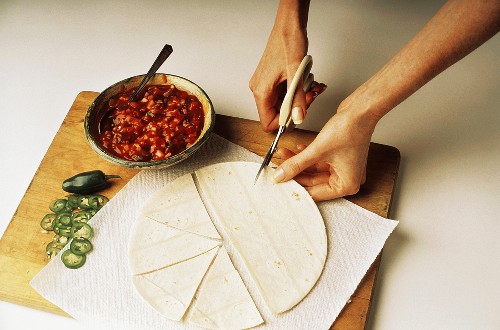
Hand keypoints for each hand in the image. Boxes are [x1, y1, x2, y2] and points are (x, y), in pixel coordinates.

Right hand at [249, 5, 325, 131]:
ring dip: (299, 98)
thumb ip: (298, 99)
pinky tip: (306, 82)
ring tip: (310, 87)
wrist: (288, 25)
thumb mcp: (296, 74)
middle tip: (309, 97)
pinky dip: (297, 90)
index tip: (298, 114)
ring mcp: (266, 84)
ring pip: (284, 103)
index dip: (284, 123)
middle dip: (297, 108)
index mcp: (261, 91)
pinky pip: (285, 93)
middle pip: (277, 113)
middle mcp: (260, 89)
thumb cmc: (288, 42)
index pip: (267, 122)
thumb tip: (298, 118)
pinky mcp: (272, 80)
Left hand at [273, 103, 377, 200]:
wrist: (361, 109)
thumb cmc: (350, 129)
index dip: (296, 188)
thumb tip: (280, 175)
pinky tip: (296, 150)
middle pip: (314, 182)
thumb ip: (296, 164)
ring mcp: (343, 167)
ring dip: (299, 162)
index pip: (315, 193)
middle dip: (295, 173)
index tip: (281, 184)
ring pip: (314, 169)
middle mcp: (347, 178)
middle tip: (279, 169)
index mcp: (347, 185)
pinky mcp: (339, 156)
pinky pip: (319, 160)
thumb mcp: (318, 150)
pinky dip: (308, 156)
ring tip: (283, 155)